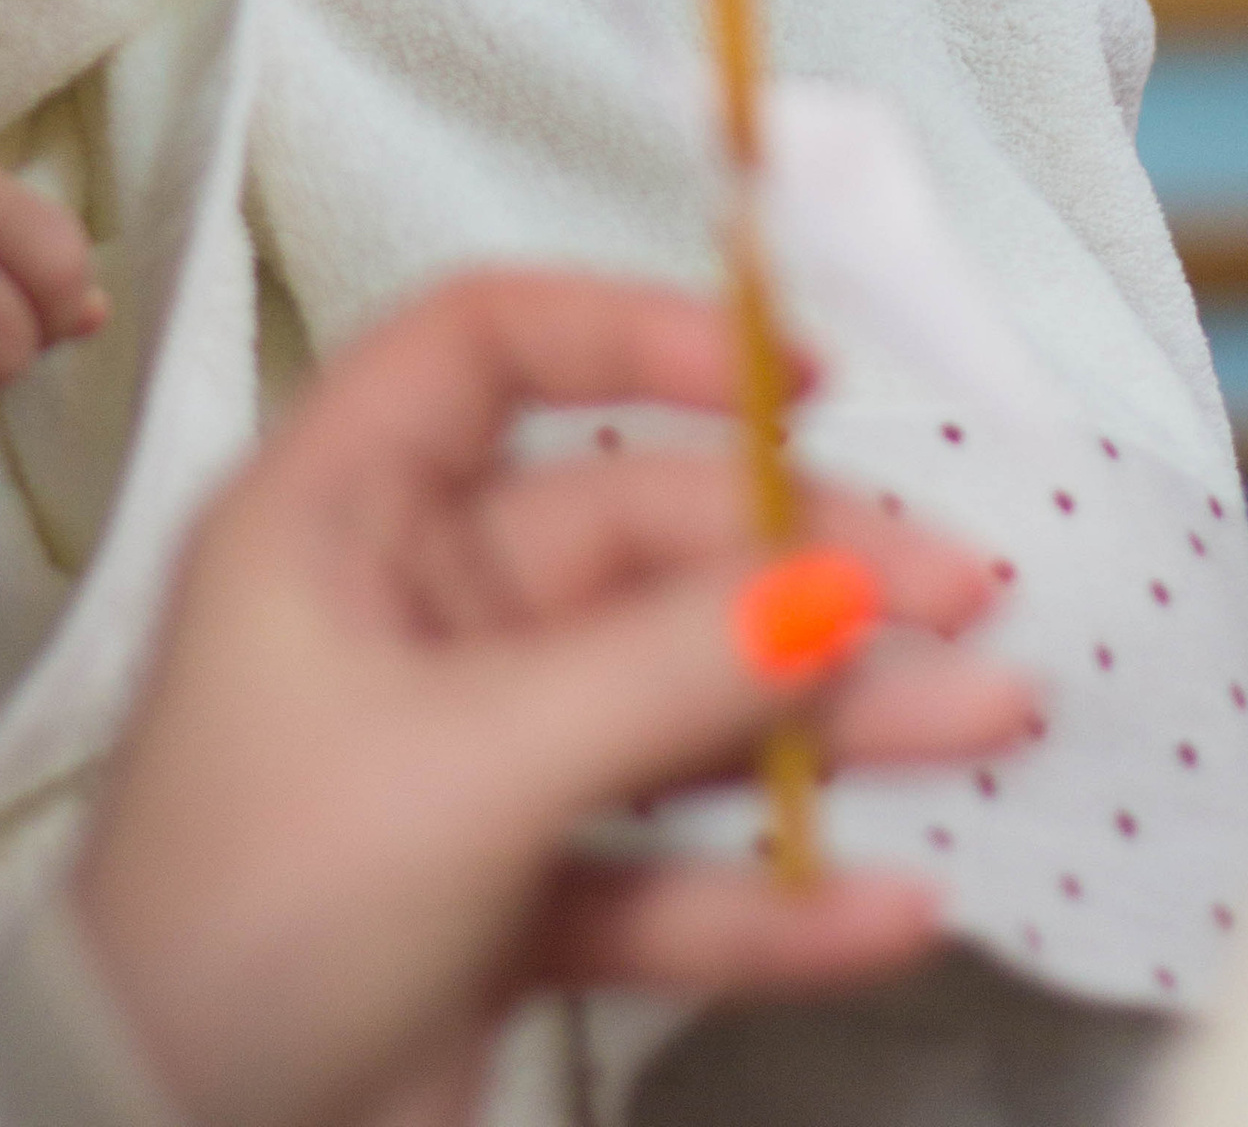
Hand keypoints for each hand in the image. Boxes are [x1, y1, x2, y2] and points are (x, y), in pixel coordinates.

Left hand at [76, 269, 1037, 1126]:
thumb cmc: (255, 914)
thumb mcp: (468, 766)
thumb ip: (663, 673)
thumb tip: (839, 587)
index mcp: (335, 518)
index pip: (488, 347)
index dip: (637, 333)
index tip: (795, 376)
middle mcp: (400, 612)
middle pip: (627, 537)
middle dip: (799, 563)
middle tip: (964, 591)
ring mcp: (459, 756)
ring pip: (671, 703)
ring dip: (825, 717)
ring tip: (992, 719)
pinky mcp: (500, 898)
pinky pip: (660, 871)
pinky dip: (771, 894)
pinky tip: (891, 907)